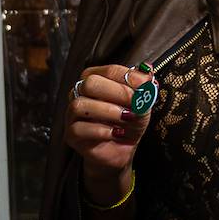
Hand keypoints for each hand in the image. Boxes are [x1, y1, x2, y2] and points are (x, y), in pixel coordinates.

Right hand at [65, 64, 155, 204]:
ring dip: (108, 111)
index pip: (109, 70)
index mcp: (96, 79)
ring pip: (80, 105)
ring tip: (126, 119)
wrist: (123, 149)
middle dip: (117, 93)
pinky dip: (101, 130)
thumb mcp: (142, 104)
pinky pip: (78, 128)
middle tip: (135, 104)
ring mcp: (72, 114)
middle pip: (90, 83)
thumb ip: (144, 87)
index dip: (129, 77)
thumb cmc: (129, 121)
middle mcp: (80, 93)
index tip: (146, 86)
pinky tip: (116, 133)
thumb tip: (147, 71)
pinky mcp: (71, 134)